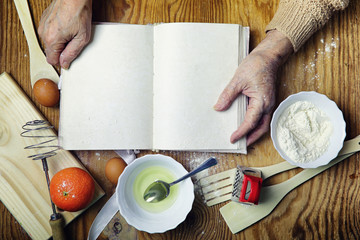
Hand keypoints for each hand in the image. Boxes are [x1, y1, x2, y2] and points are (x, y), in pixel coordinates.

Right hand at [38, 0, 91, 68]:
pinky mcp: (44, 20)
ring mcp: (42, 26)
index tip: (68, 58)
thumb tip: (65, 63)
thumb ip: (72, 53)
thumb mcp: (82, 38)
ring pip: (50, 42)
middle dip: (61, 51)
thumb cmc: (79, 13)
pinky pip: (49, 33)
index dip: (61, 61)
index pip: (52, 60)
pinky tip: (66, 27)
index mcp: (52, 40)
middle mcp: (44, 33)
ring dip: (59, 41)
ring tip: (70, 32)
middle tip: (73, 42)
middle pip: (50, 52)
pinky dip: (57, 33)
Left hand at [214, 30, 292, 145]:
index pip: (250, 123)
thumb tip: (218, 108)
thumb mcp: (238, 80)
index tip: (232, 138)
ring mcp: (268, 103)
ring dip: (254, 131)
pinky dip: (255, 123)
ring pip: (263, 123)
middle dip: (251, 137)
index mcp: (262, 102)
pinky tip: (246, 123)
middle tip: (239, 144)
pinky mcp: (266, 100)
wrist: (268, 56)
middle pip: (261, 128)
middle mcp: (268, 105)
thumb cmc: (256, 66)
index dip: (241, 132)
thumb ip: (228, 95)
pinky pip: (261, 116)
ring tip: (243, 137)